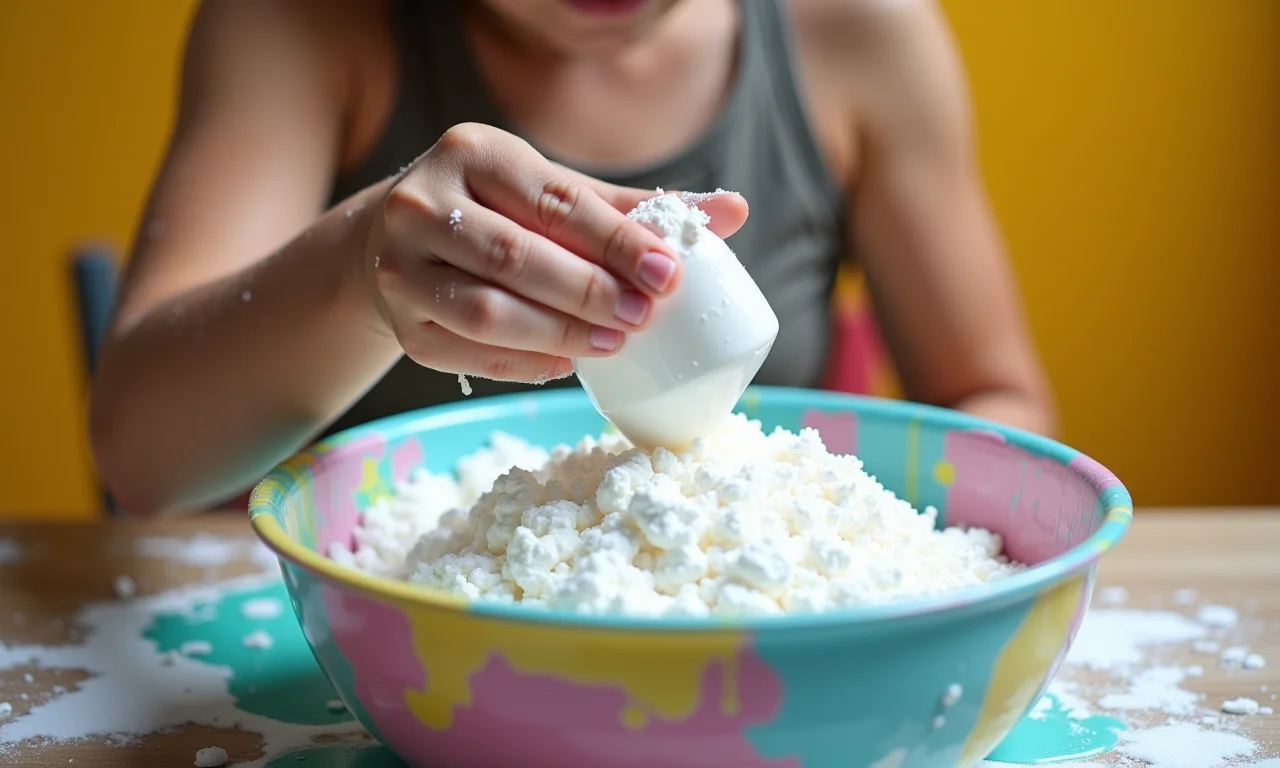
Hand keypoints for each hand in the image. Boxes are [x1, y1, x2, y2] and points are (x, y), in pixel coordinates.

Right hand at [369, 122, 748, 382]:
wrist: (400, 240)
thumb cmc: (501, 211)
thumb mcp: (558, 192)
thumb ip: (637, 208)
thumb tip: (736, 211)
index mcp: (473, 153)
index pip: (554, 201)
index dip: (615, 241)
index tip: (668, 274)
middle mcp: (421, 203)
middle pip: (514, 258)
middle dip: (589, 293)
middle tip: (643, 318)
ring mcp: (401, 268)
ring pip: (485, 312)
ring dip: (558, 334)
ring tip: (613, 344)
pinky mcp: (402, 326)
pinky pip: (470, 355)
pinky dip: (526, 364)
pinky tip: (567, 364)